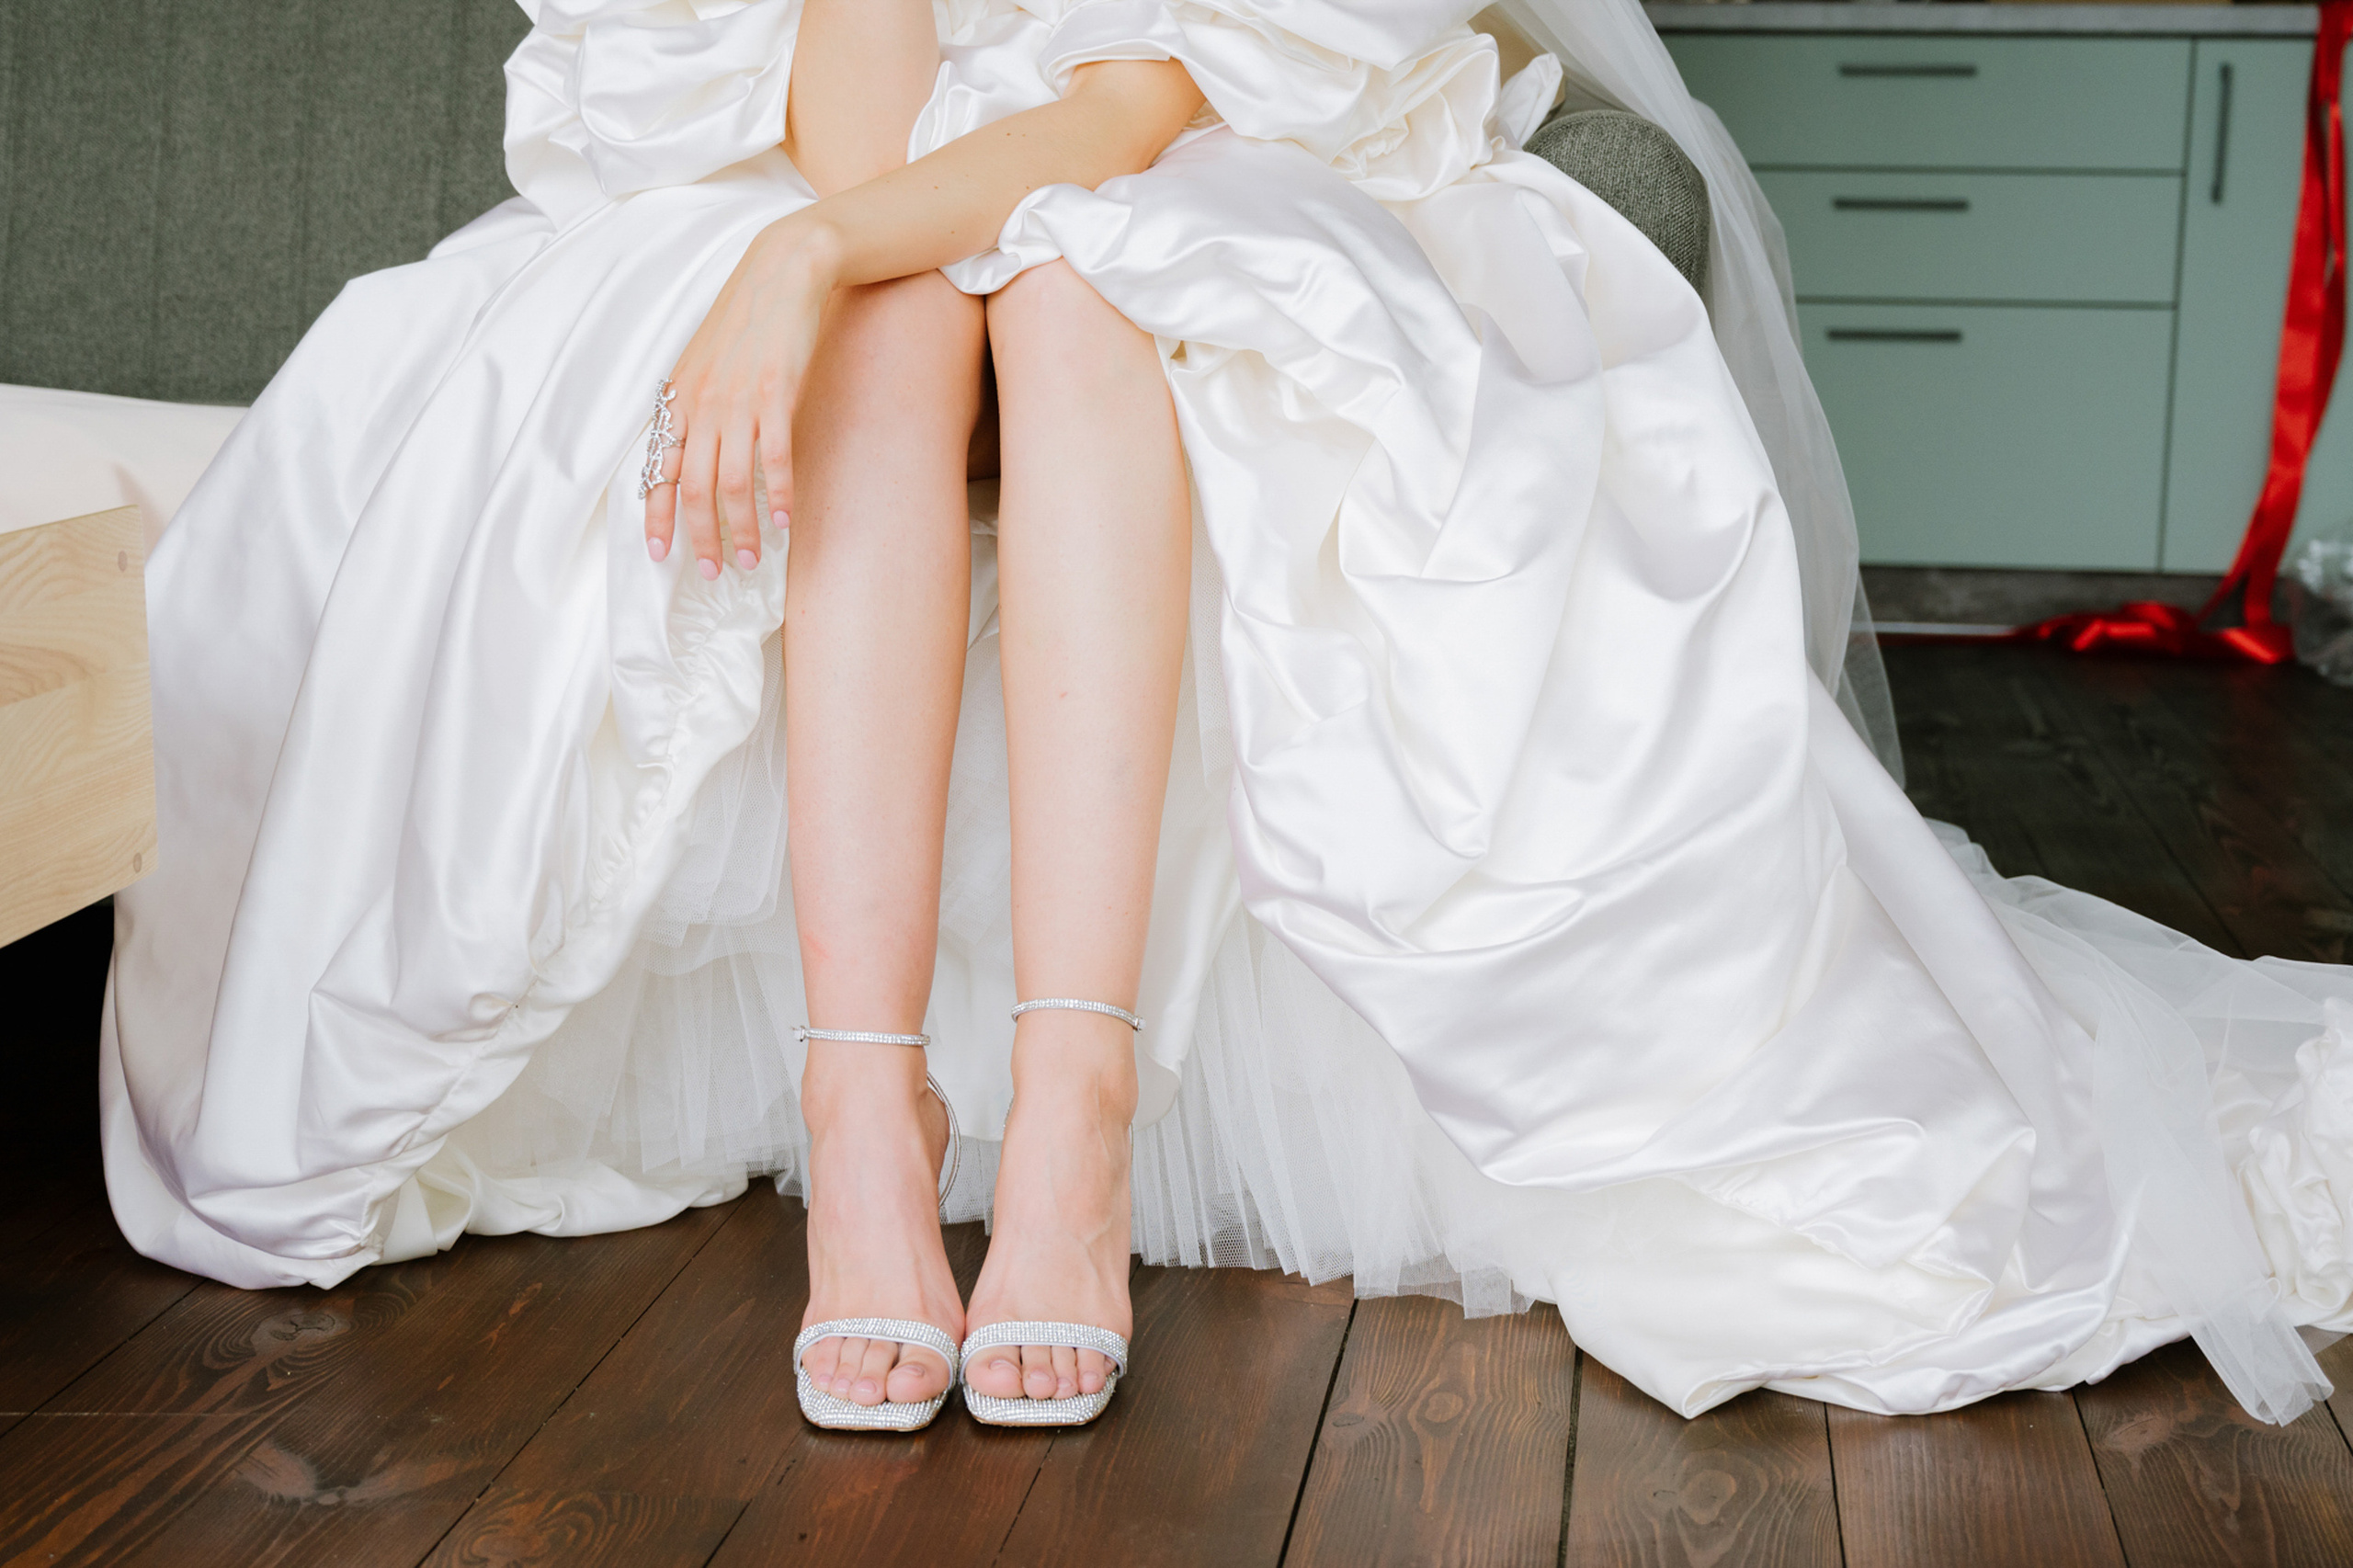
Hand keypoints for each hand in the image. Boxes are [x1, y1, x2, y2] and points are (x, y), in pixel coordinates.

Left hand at [646, 216, 842, 576]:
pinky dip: (778, 495)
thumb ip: (694, 407)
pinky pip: (773, 459)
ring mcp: (738, 402)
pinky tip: (783, 521)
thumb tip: (691, 452)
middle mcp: (702, 406)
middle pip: (696, 489)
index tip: (659, 553)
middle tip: (712, 572)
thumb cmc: (744, 321)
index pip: (661, 470)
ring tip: (750, 559)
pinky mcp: (775, 395)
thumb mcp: (703, 363)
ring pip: (732, 483)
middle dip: (701, 537)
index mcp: (679, 400)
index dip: (658, 515)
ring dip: (740, 529)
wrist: (779, 275)